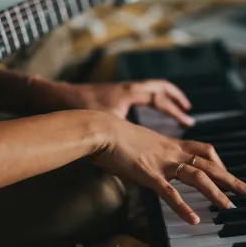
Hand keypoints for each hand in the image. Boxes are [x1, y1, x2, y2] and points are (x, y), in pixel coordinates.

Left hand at [33, 79, 194, 125]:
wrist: (59, 97)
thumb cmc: (81, 108)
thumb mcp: (105, 125)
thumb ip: (122, 140)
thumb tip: (134, 160)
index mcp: (130, 93)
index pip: (159, 99)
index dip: (174, 110)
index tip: (187, 120)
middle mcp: (128, 88)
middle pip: (159, 86)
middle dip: (175, 96)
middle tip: (186, 108)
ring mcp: (121, 89)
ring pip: (149, 87)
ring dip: (163, 96)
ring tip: (172, 106)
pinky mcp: (114, 93)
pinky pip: (140, 92)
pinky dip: (150, 99)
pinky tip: (148, 110)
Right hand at [92, 114, 245, 224]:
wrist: (103, 129)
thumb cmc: (117, 135)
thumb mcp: (141, 142)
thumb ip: (152, 154)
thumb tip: (151, 166)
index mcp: (170, 144)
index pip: (204, 150)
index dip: (219, 162)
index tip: (228, 173)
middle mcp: (172, 152)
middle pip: (209, 164)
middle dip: (231, 179)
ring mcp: (162, 162)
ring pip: (197, 177)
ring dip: (216, 193)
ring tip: (230, 208)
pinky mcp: (148, 173)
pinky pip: (170, 192)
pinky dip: (183, 207)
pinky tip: (194, 219)